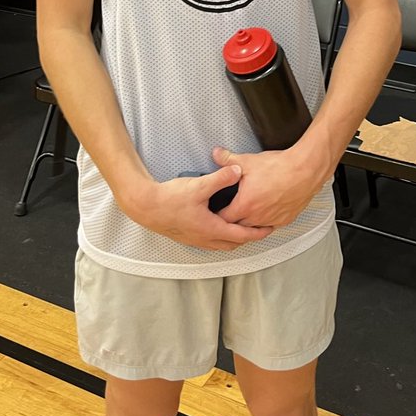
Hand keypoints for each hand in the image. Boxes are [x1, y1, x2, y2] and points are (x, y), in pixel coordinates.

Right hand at [129, 166, 273, 251]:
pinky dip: (221, 237)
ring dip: (234, 238)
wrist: (146, 207)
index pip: (241, 235)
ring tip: (243, 227)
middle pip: (233, 244)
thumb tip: (238, 170)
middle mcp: (205, 238)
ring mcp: (196, 239)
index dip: (257, 232)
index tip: (269, 228)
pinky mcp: (187, 236)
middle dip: (248, 237)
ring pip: (221, 245)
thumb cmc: (171, 198)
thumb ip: (220, 178)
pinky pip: (211, 242)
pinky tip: (220, 225)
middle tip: (260, 228)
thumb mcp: (198, 186)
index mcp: (211, 229)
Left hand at [211, 145, 322, 229]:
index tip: (215, 212)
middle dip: (231, 222)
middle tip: (228, 214)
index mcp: (245, 205)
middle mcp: (257, 217)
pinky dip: (264, 221)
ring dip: (248, 223)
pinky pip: (270, 226)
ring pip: (254, 228)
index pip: (223, 219)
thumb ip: (228, 159)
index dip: (216, 216)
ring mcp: (272, 220)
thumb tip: (216, 154)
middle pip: (238, 227)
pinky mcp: (284, 220)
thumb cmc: (279, 167)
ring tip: (244, 214)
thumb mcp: (248, 161)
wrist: (305, 170)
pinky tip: (264, 213)